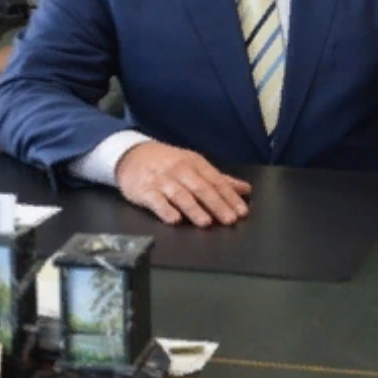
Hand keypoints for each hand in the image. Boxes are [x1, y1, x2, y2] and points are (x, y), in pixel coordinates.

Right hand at [116, 142, 250, 226]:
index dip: (230, 197)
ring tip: (206, 222)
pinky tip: (174, 220)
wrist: (132, 155)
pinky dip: (165, 210)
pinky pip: (156, 200)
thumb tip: (245, 189)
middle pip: (201, 188)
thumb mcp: (194, 165)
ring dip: (194, 209)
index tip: (241, 211)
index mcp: (194, 164)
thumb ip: (219, 179)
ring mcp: (162, 180)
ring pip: (180, 195)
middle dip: (217, 204)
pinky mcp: (144, 190)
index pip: (216, 181)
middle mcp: (179, 170)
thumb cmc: (166, 162)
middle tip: (229, 219)